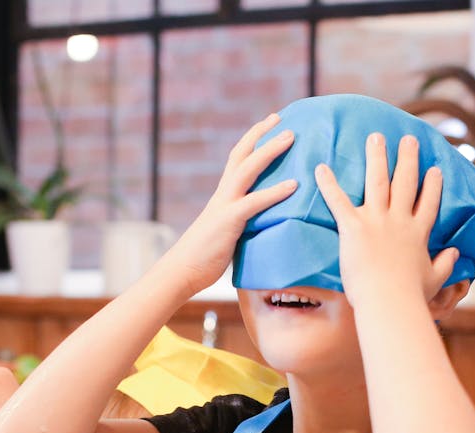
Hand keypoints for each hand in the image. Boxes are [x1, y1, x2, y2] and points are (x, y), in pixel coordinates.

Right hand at [156, 113, 297, 295]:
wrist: (181, 272)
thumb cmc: (203, 259)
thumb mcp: (225, 233)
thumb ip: (241, 223)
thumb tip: (260, 225)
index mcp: (222, 196)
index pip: (237, 160)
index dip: (251, 140)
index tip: (268, 125)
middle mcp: (222, 195)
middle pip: (241, 154)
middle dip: (261, 134)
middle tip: (280, 118)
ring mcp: (224, 206)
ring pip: (248, 169)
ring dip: (270, 150)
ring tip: (291, 137)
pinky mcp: (229, 222)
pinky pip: (254, 202)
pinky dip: (275, 192)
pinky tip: (293, 185)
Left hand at [314, 134, 457, 304]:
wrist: (389, 300)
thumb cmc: (410, 296)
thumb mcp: (434, 279)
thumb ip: (446, 264)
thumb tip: (457, 253)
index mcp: (418, 233)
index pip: (428, 203)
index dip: (432, 185)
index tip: (435, 169)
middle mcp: (399, 220)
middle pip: (406, 182)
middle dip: (407, 159)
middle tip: (408, 139)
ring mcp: (377, 220)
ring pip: (377, 180)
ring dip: (377, 157)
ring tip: (376, 137)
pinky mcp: (354, 227)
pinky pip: (338, 201)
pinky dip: (328, 183)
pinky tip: (320, 167)